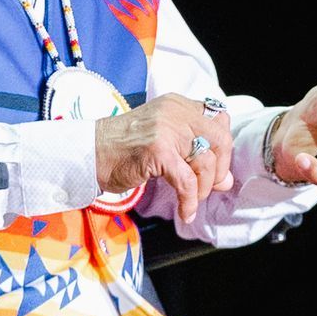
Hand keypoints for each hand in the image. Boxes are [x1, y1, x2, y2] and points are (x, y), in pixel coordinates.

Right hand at [95, 95, 233, 222]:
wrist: (89, 153)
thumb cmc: (124, 150)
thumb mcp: (164, 141)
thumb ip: (194, 154)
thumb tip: (226, 181)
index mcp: (178, 104)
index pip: (219, 119)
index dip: (222, 147)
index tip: (214, 167)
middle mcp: (175, 112)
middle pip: (220, 139)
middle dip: (219, 168)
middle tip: (208, 186)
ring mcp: (166, 129)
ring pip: (205, 161)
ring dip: (202, 188)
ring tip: (191, 199)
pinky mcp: (157, 150)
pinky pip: (186, 181)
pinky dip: (189, 200)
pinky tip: (185, 211)